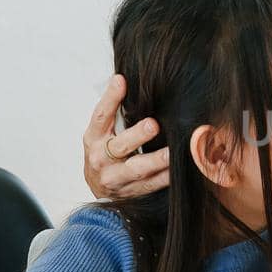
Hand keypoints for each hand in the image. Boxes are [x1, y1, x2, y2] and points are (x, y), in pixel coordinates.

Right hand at [82, 75, 170, 199]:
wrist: (99, 188)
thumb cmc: (104, 153)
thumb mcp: (102, 132)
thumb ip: (114, 112)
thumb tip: (127, 79)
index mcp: (94, 138)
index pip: (101, 116)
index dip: (110, 98)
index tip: (121, 80)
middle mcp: (101, 158)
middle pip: (120, 146)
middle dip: (137, 135)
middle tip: (153, 124)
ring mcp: (115, 178)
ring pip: (137, 169)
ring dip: (156, 160)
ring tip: (171, 152)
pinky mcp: (131, 192)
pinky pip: (150, 185)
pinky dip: (165, 177)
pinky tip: (178, 169)